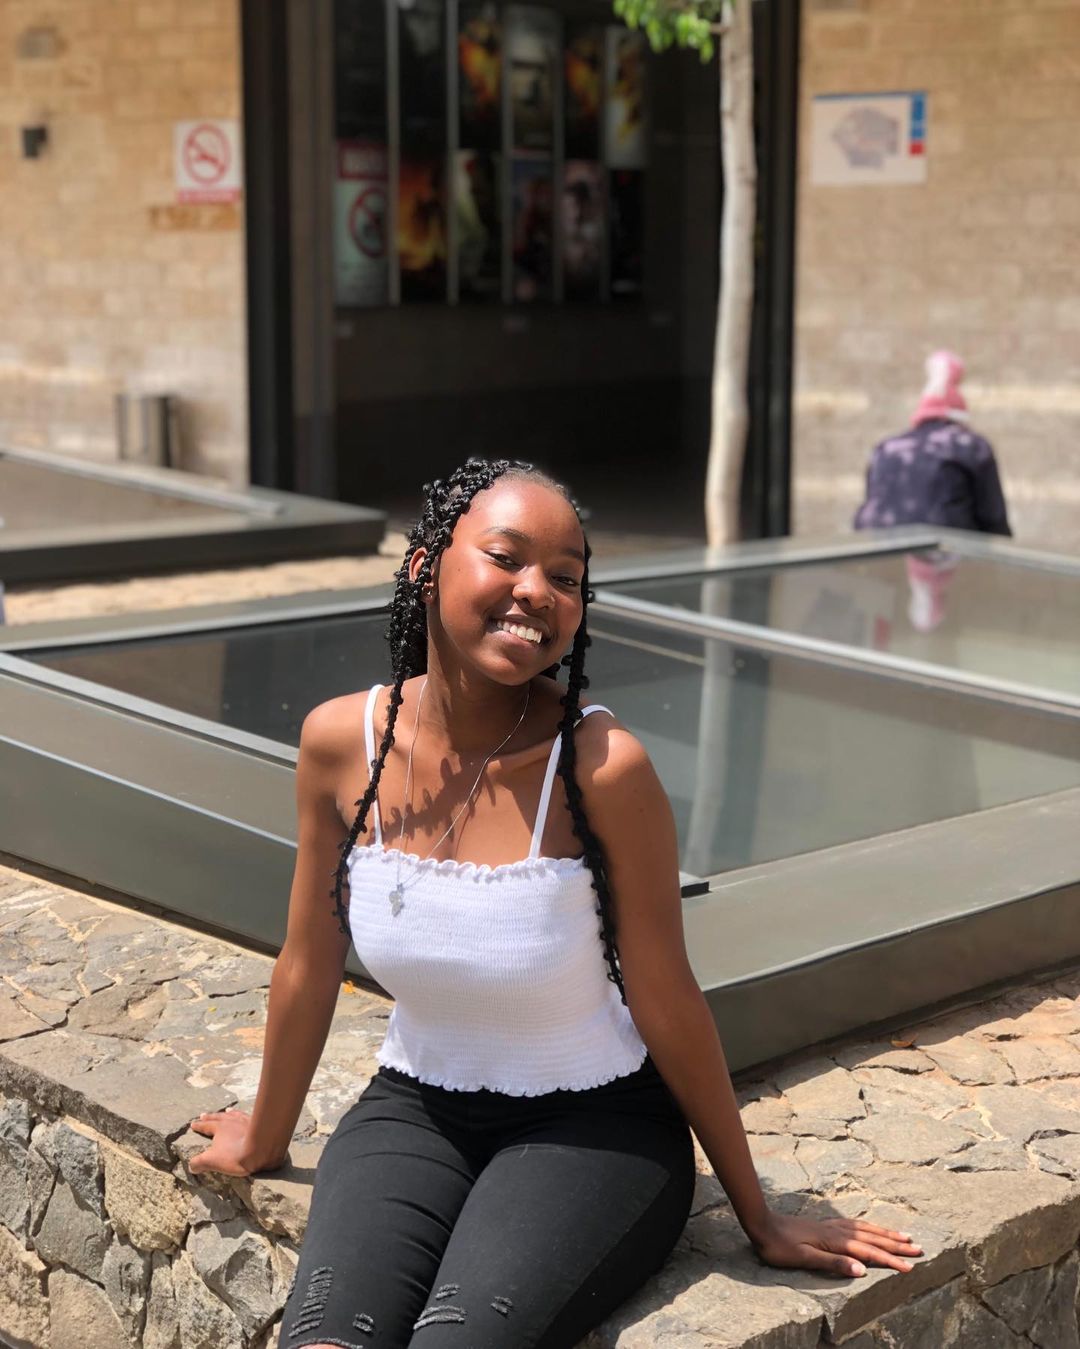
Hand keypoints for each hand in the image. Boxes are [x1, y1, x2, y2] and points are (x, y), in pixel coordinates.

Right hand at [188, 1109, 278, 1177]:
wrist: (263, 1148)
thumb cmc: (236, 1155)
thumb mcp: (212, 1162)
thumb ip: (199, 1163)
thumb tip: (191, 1166)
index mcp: (219, 1127)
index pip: (205, 1125)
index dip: (198, 1126)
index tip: (192, 1124)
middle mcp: (231, 1120)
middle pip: (218, 1117)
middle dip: (210, 1117)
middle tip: (203, 1114)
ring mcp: (245, 1120)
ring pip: (234, 1114)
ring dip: (228, 1113)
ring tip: (226, 1111)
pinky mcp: (258, 1123)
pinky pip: (248, 1116)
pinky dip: (244, 1115)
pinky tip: (246, 1116)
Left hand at [749, 1210, 922, 1278]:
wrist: (761, 1224)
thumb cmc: (779, 1247)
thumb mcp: (804, 1258)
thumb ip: (833, 1264)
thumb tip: (863, 1270)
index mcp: (835, 1242)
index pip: (869, 1253)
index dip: (891, 1260)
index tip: (911, 1267)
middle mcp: (836, 1231)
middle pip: (872, 1238)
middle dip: (896, 1245)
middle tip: (919, 1249)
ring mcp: (831, 1225)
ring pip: (866, 1229)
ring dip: (886, 1233)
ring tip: (904, 1236)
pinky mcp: (824, 1224)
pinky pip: (854, 1224)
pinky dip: (868, 1226)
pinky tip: (870, 1228)